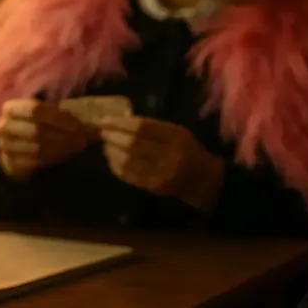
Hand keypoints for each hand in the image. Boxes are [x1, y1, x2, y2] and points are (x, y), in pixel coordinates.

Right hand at [0, 99, 91, 180]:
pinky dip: (53, 159)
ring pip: (37, 149)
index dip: (59, 117)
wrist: (14, 145)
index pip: (36, 110)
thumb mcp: (43, 113)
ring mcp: (5, 146)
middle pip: (37, 131)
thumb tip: (85, 120)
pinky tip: (66, 155)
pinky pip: (35, 163)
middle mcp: (3, 126)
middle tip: (82, 139)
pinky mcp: (10, 163)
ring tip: (78, 147)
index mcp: (11, 108)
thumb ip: (59, 113)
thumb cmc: (35, 123)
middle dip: (63, 136)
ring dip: (61, 148)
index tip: (78, 125)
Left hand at [99, 116, 225, 211]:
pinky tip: (112, 159)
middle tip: (102, 132)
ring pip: (128, 161)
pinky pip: (129, 176)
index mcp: (176, 136)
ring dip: (112, 152)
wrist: (205, 180)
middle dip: (113, 137)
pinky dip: (116, 166)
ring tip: (105, 145)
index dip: (121, 123)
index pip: (143, 127)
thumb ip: (154, 128)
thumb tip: (121, 122)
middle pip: (133, 144)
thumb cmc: (189, 151)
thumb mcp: (178, 133)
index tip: (105, 120)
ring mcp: (161, 173)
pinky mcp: (154, 187)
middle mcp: (170, 155)